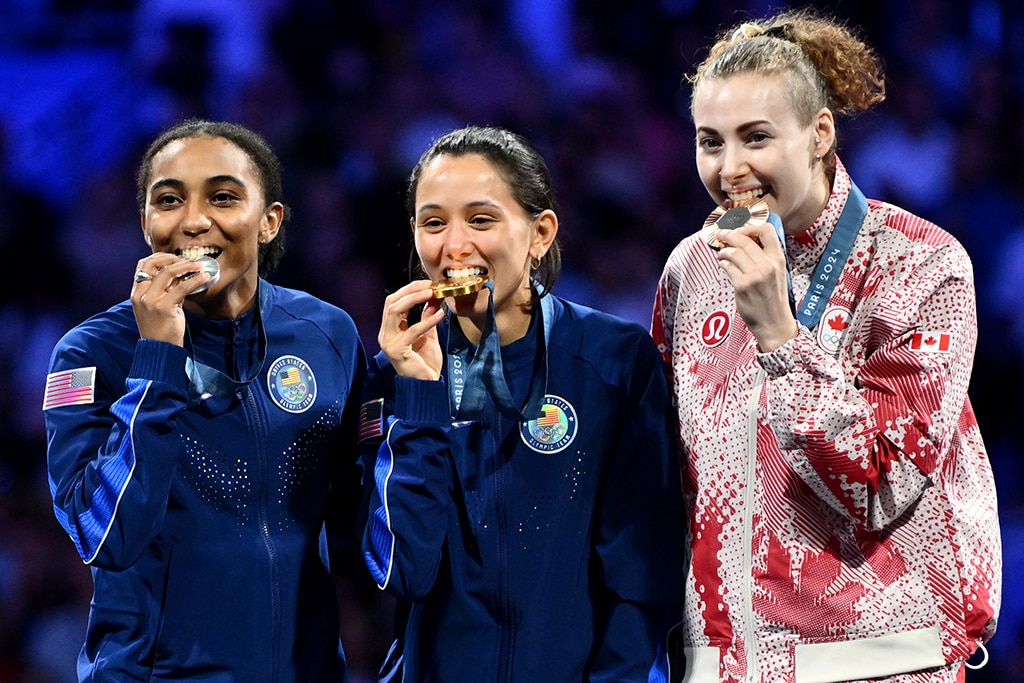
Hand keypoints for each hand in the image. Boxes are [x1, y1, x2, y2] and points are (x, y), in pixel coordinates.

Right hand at [130, 254, 209, 345]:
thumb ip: (165, 290)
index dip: (160, 257)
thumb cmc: (161, 328)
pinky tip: (204, 278)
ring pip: (168, 272)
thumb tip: (181, 274)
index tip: (176, 258)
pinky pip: (182, 287)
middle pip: (153, 264)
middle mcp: (140, 294)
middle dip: (172, 258)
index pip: (143, 265)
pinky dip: (195, 280)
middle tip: (188, 261)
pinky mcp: (163, 307)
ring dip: (186, 266)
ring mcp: (150, 301)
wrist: (159, 349)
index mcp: (136, 293)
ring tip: (199, 267)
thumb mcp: (158, 305)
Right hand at [378, 280, 446, 379]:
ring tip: (432, 293)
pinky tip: (440, 314)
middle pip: (391, 303)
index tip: (427, 283)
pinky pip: (411, 330)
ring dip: (414, 299)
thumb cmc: (425, 362)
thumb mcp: (428, 334)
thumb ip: (427, 316)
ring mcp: (389, 342)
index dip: (408, 290)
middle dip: (410, 290)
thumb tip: (434, 297)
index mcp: (390, 329)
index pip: (393, 302)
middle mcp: (385, 334)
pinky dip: (427, 321)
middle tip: (429, 285)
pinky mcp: (397, 351)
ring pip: (395, 311)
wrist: (426, 385)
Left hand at [713, 222, 798, 351]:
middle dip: (729, 234)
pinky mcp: (742, 286)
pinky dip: (722, 263)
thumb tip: (746, 242)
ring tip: (721, 254)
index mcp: (779, 259)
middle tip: (720, 234)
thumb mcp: (778, 274)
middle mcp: (768, 265)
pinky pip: (728, 267)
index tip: (740, 229)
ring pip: (733, 252)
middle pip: (744, 239)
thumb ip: (766, 258)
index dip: (750, 227)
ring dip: (723, 250)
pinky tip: (722, 265)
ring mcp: (754, 275)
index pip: (767, 230)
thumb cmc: (774, 299)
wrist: (774, 323)